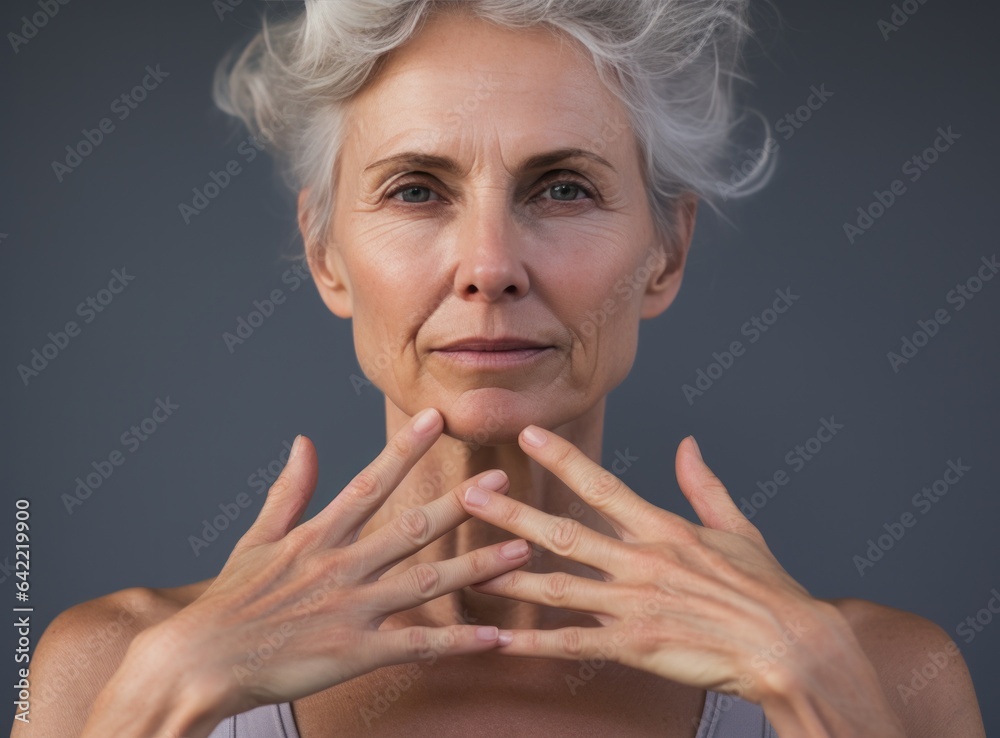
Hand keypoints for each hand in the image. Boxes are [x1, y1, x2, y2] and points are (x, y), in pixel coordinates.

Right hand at [143, 408, 529, 717]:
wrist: (199, 661)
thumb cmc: (229, 602)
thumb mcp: (255, 537)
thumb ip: (288, 490)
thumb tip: (305, 441)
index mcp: (317, 535)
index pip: (369, 482)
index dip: (405, 448)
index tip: (436, 417)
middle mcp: (340, 566)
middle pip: (411, 529)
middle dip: (460, 504)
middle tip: (501, 483)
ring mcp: (351, 609)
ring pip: (426, 582)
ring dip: (476, 566)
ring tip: (520, 550)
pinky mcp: (355, 652)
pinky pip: (417, 645)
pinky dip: (457, 641)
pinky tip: (494, 635)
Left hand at [460, 427, 849, 702]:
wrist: (793, 646)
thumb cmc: (769, 590)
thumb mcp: (739, 527)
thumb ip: (704, 485)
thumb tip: (687, 445)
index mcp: (664, 528)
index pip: (601, 485)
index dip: (561, 459)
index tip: (526, 436)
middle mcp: (642, 560)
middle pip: (563, 532)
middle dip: (511, 514)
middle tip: (468, 495)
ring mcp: (636, 603)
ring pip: (558, 586)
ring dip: (510, 576)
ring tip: (468, 566)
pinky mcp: (637, 644)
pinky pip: (575, 643)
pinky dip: (535, 643)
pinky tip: (501, 643)